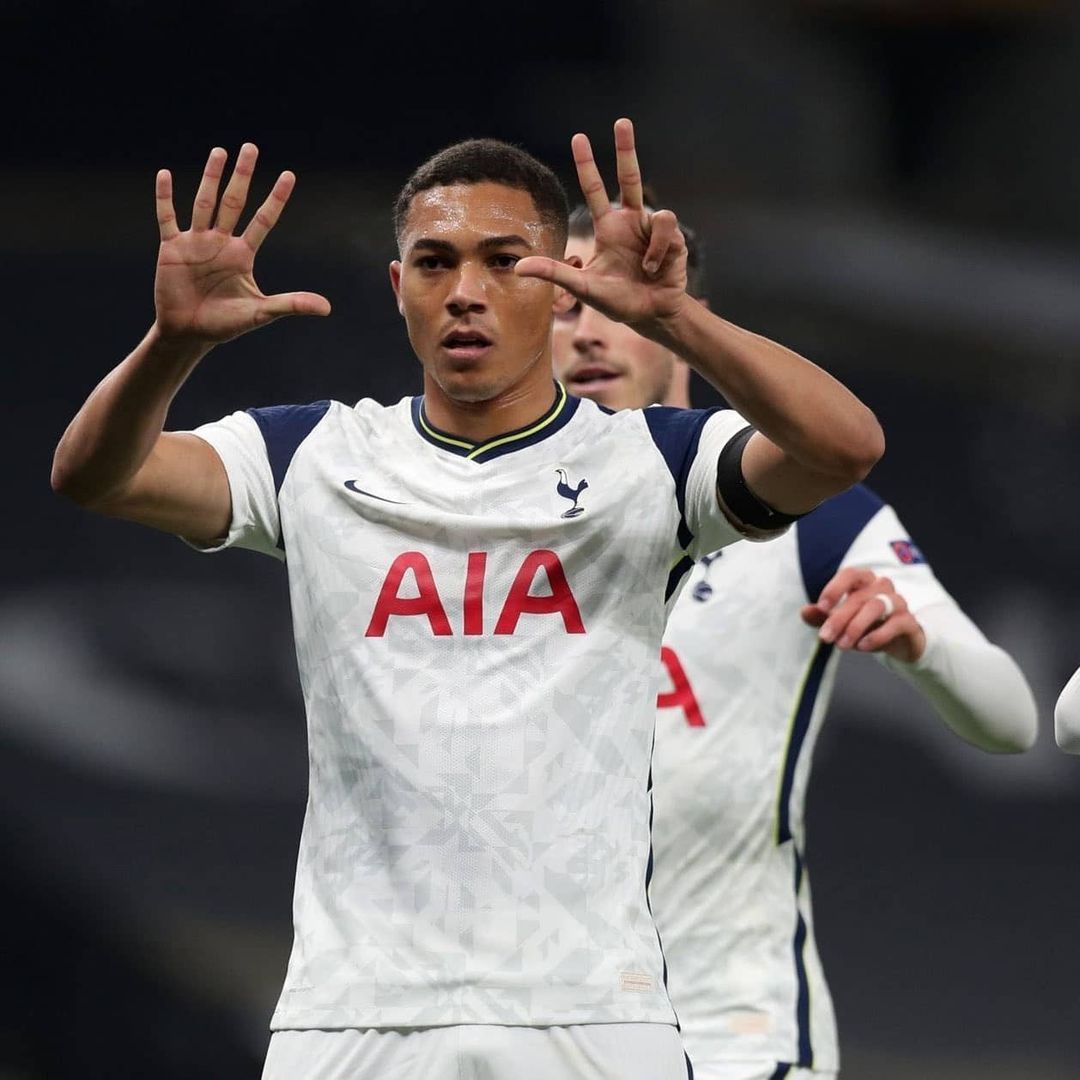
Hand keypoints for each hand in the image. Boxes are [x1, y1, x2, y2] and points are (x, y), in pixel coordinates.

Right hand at [153, 143, 330, 346]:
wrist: (189, 333)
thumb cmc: (225, 324)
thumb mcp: (260, 313)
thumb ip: (291, 304)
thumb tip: (327, 308)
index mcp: (243, 254)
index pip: (263, 220)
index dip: (276, 199)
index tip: (289, 175)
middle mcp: (221, 242)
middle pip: (234, 202)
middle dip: (242, 175)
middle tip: (251, 147)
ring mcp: (196, 242)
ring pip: (205, 203)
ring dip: (210, 178)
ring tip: (220, 152)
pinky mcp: (172, 248)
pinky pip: (167, 218)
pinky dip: (165, 198)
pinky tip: (164, 174)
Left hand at [515, 118, 689, 334]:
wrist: (652, 315)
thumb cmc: (619, 302)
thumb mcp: (583, 287)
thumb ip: (554, 273)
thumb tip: (519, 267)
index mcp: (609, 228)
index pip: (594, 189)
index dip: (587, 165)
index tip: (579, 138)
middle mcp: (630, 221)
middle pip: (629, 177)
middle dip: (626, 149)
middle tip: (621, 121)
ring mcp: (652, 228)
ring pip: (657, 212)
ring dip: (651, 247)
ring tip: (647, 269)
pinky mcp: (673, 237)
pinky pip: (665, 232)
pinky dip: (658, 252)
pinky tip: (656, 268)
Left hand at [801, 566, 926, 662]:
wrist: (897, 643)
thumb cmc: (865, 626)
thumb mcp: (841, 622)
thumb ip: (822, 616)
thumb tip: (804, 611)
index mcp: (864, 581)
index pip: (850, 574)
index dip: (835, 588)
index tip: (821, 607)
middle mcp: (883, 587)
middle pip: (859, 597)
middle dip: (839, 618)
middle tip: (825, 638)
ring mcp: (898, 603)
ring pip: (876, 606)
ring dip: (856, 627)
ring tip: (842, 645)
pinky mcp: (909, 622)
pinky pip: (896, 623)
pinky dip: (877, 635)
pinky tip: (863, 646)